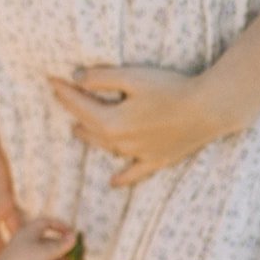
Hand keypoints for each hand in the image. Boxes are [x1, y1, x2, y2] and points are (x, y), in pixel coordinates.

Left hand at [0, 218, 80, 259]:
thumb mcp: (44, 252)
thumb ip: (60, 245)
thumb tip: (73, 237)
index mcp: (29, 232)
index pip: (47, 223)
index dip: (60, 226)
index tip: (73, 233)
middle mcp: (31, 243)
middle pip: (53, 241)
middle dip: (68, 246)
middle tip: (83, 251)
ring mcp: (32, 258)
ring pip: (53, 256)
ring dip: (68, 259)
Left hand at [48, 63, 249, 186]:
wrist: (209, 108)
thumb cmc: (171, 88)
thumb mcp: (132, 76)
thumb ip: (100, 77)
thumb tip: (76, 76)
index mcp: (110, 121)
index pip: (79, 104)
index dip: (64, 90)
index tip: (50, 79)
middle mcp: (120, 143)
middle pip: (89, 126)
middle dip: (73, 111)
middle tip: (62, 97)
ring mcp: (139, 154)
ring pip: (105, 148)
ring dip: (89, 138)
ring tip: (77, 130)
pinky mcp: (158, 159)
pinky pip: (134, 173)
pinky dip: (122, 178)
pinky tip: (113, 183)